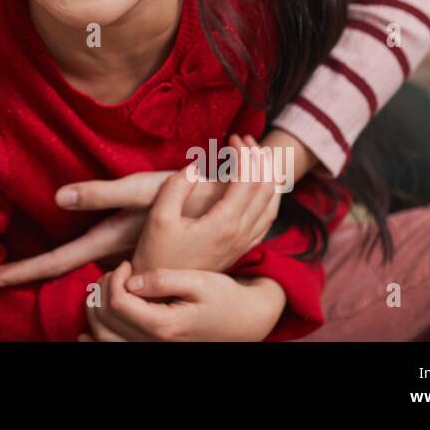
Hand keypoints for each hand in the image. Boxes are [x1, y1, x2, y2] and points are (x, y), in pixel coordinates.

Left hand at [0, 170, 224, 286]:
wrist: (233, 203)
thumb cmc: (180, 193)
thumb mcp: (139, 191)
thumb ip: (99, 194)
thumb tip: (59, 197)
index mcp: (109, 242)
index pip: (61, 261)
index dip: (28, 270)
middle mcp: (116, 254)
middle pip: (66, 267)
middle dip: (33, 272)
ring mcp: (129, 255)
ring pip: (85, 267)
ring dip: (57, 269)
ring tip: (23, 272)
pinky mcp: (142, 251)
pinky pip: (106, 262)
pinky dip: (87, 265)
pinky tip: (76, 263)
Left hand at [82, 261, 285, 341]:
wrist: (244, 321)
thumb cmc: (224, 298)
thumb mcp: (199, 281)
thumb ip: (163, 279)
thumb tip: (131, 280)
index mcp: (164, 326)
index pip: (118, 302)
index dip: (115, 278)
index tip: (128, 264)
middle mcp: (154, 345)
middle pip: (104, 320)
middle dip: (102, 290)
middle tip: (117, 273)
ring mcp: (152, 350)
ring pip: (103, 336)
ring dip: (96, 310)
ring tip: (109, 289)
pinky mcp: (152, 349)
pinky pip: (114, 349)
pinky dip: (97, 338)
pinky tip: (88, 330)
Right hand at [133, 136, 280, 273]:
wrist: (164, 292)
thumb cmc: (157, 253)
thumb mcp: (159, 216)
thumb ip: (177, 186)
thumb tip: (194, 166)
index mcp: (225, 223)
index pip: (248, 179)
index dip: (245, 153)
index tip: (233, 137)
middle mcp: (241, 233)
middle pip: (266, 187)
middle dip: (259, 158)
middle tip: (244, 139)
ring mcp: (244, 242)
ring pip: (272, 203)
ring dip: (268, 175)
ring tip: (257, 155)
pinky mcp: (241, 248)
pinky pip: (268, 218)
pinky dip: (270, 196)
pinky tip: (260, 187)